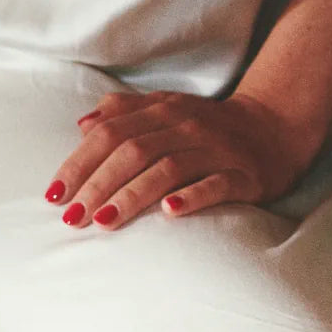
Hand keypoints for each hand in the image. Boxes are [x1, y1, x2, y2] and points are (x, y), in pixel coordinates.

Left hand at [44, 90, 319, 229]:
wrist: (276, 127)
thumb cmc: (213, 127)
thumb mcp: (168, 111)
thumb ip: (126, 114)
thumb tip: (84, 126)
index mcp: (162, 110)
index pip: (110, 133)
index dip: (79, 162)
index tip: (55, 194)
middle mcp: (186, 126)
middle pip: (132, 151)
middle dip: (97, 185)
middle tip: (73, 218)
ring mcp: (216, 150)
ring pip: (167, 168)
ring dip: (132, 195)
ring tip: (106, 221)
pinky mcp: (244, 175)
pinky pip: (216, 185)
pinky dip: (192, 197)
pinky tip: (170, 213)